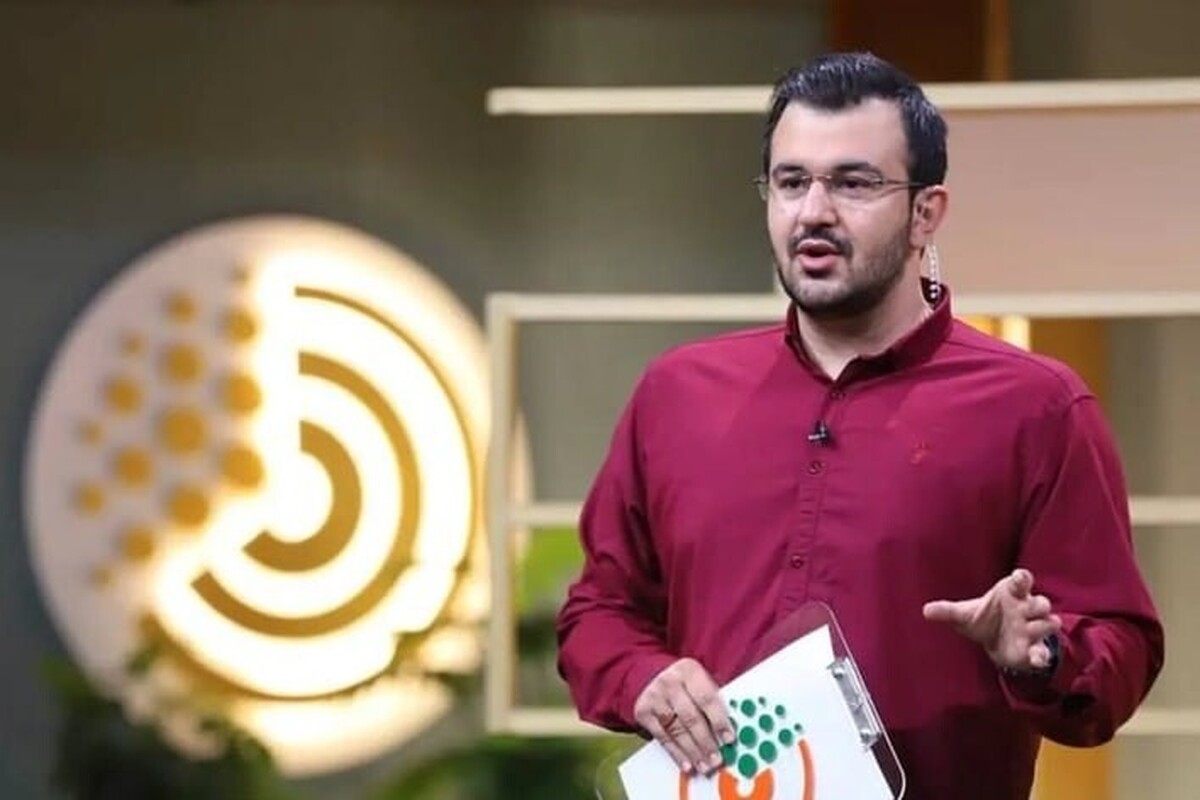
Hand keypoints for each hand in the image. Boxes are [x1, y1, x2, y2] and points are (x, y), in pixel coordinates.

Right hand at [633, 657, 734, 775]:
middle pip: (690, 717)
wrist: (650, 675)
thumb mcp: (700, 681)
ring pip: (676, 730)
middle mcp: (669, 682)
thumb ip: (714, 700)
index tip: (729, 739)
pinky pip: (662, 737)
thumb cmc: (685, 683)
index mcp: (689, 670)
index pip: (706, 698)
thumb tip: (730, 730)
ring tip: (705, 766)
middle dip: (706, 742)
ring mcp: (654, 697)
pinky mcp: (643, 712)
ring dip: (692, 752)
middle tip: (717, 759)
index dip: (719, 720)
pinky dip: (676, 753)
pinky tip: (687, 764)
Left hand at [922, 568, 1062, 672]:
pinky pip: (1044, 650)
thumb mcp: (964, 614)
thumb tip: (926, 610)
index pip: (1021, 581)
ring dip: (1043, 626)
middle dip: (1038, 605)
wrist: (993, 641)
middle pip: (1040, 602)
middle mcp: (1026, 608)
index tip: (1020, 577)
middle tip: (1029, 608)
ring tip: (1030, 630)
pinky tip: (1037, 660)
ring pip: (1048, 623)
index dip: (1022, 578)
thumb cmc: (983, 618)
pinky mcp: (1035, 648)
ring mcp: (1033, 628)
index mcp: (1011, 593)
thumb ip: (947, 611)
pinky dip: (1042, 655)